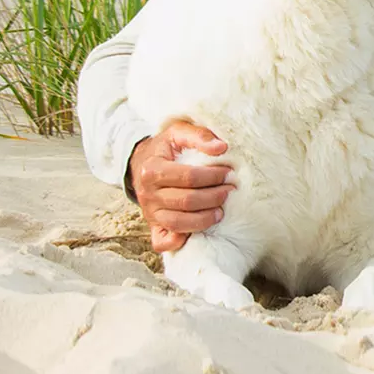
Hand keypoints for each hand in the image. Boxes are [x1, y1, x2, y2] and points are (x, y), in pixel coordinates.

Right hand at [128, 120, 232, 252]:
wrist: (142, 163)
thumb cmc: (165, 147)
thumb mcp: (178, 132)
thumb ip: (199, 135)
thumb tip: (221, 147)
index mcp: (152, 169)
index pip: (189, 177)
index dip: (213, 176)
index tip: (229, 172)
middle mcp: (148, 194)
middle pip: (186, 201)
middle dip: (214, 197)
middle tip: (230, 190)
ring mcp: (149, 212)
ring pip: (178, 223)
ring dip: (204, 219)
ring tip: (221, 211)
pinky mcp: (152, 226)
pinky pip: (163, 241)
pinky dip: (180, 241)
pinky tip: (198, 232)